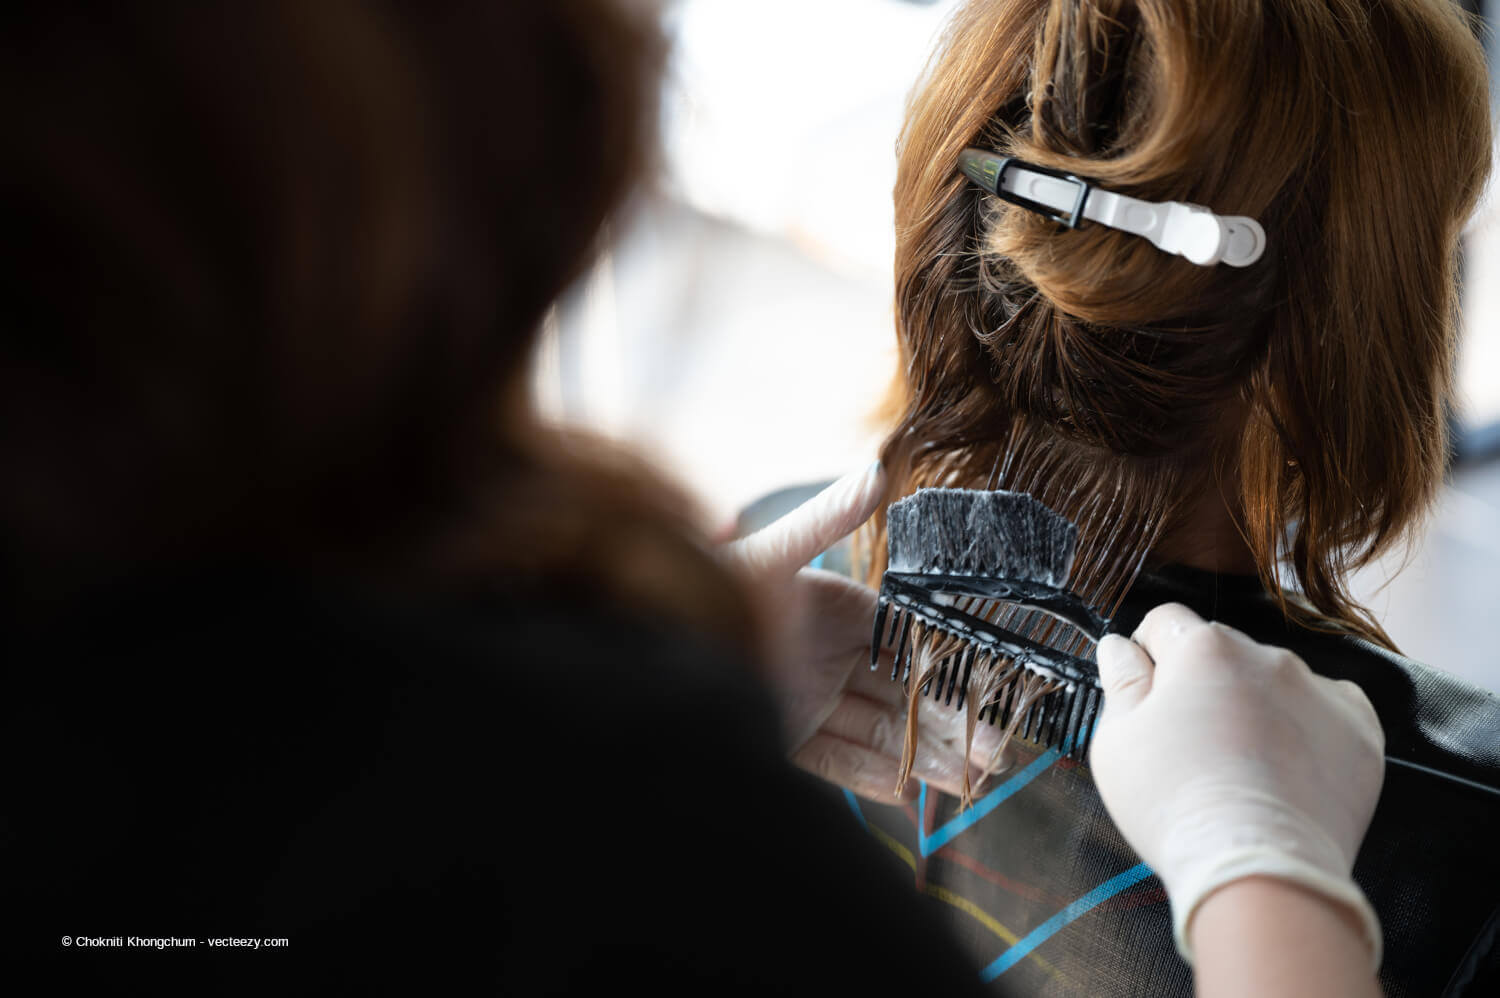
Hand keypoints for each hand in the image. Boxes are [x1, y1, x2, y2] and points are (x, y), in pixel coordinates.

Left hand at [725, 464, 1002, 804]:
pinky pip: (840, 763)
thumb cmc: (712, 587)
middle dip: (951, 721)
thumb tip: (875, 470)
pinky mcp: (788, 740)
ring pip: (881, 733)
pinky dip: (874, 778)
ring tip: (972, 779)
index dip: (953, 664)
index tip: (992, 685)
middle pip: (904, 694)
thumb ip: (827, 518)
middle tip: (997, 749)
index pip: (910, 641)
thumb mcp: (774, 553)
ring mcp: (812, 702)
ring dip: (925, 756)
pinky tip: (910, 792)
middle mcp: (832, 659)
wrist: (654, 646)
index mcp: (839, 612)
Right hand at [1089, 603, 1384, 965]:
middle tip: (1192, 747)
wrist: (1260, 870)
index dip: (1149, 658)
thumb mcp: (1117, 741)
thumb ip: (1121, 682)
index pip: (1166, 623)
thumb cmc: (1175, 805)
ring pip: (1275, 683)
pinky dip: (1308, 730)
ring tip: (1244, 770)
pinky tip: (1288, 770)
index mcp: (1202, 648)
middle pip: (1222, 653)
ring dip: (1256, 706)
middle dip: (1205, 684)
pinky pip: (1327, 712)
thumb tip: (1121, 647)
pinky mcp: (1360, 730)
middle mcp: (1267, 656)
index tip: (1148, 699)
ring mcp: (1320, 691)